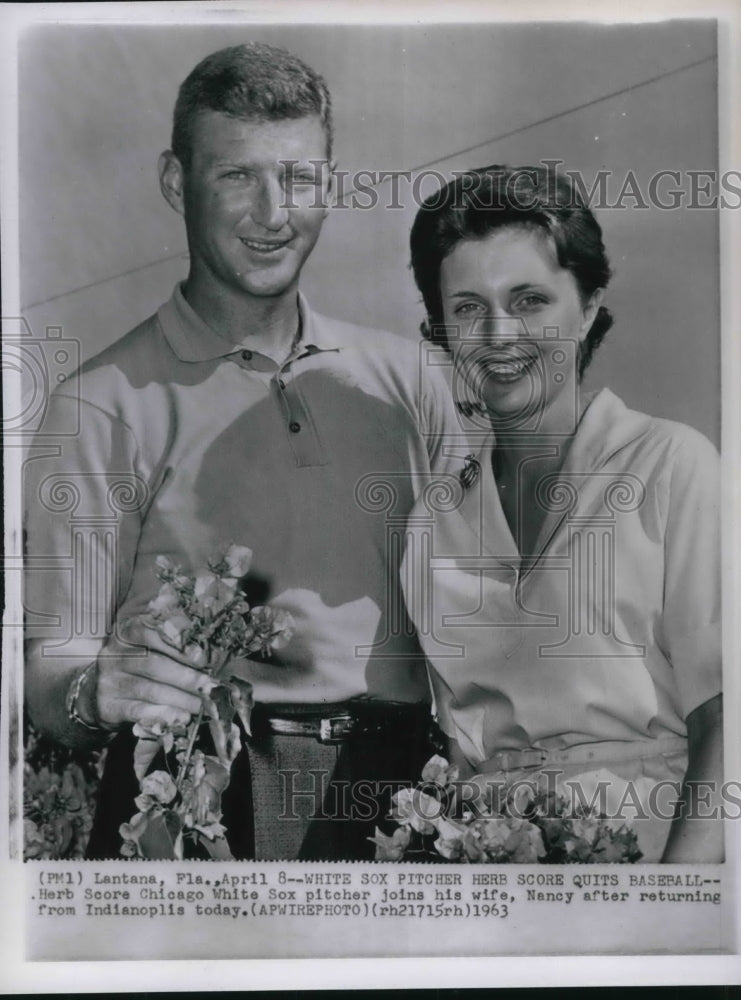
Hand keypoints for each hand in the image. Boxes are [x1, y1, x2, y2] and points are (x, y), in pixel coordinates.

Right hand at [93, 619, 210, 730]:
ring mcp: (109, 681)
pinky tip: (183, 717)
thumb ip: (173, 645)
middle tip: (210, 686)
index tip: (204, 657)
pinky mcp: (108, 707)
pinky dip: (165, 714)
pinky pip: (140, 711)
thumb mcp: (149, 647)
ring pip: (151, 690)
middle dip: (187, 676)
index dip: (180, 645)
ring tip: (203, 704)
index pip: (153, 633)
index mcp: (128, 633)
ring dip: (182, 699)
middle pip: (155, 664)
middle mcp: (114, 654)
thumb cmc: (137, 667)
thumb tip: (207, 654)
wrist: (101, 693)